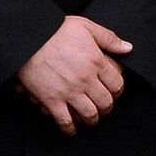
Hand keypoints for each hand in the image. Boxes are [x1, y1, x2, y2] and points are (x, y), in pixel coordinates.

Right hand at [16, 16, 132, 134]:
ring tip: (89, 119)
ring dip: (92, 120)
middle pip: (105, 102)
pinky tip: (70, 129)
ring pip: (89, 114)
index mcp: (96, 62)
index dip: (118, 91)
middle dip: (107, 108)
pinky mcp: (52, 100)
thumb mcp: (86, 27)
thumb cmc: (56, 29)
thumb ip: (108, 38)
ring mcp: (69, 91)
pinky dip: (69, 129)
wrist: (28, 37)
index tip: (114, 93)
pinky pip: (65, 121)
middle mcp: (86, 79)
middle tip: (103, 108)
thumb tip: (127, 48)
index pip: (117, 84)